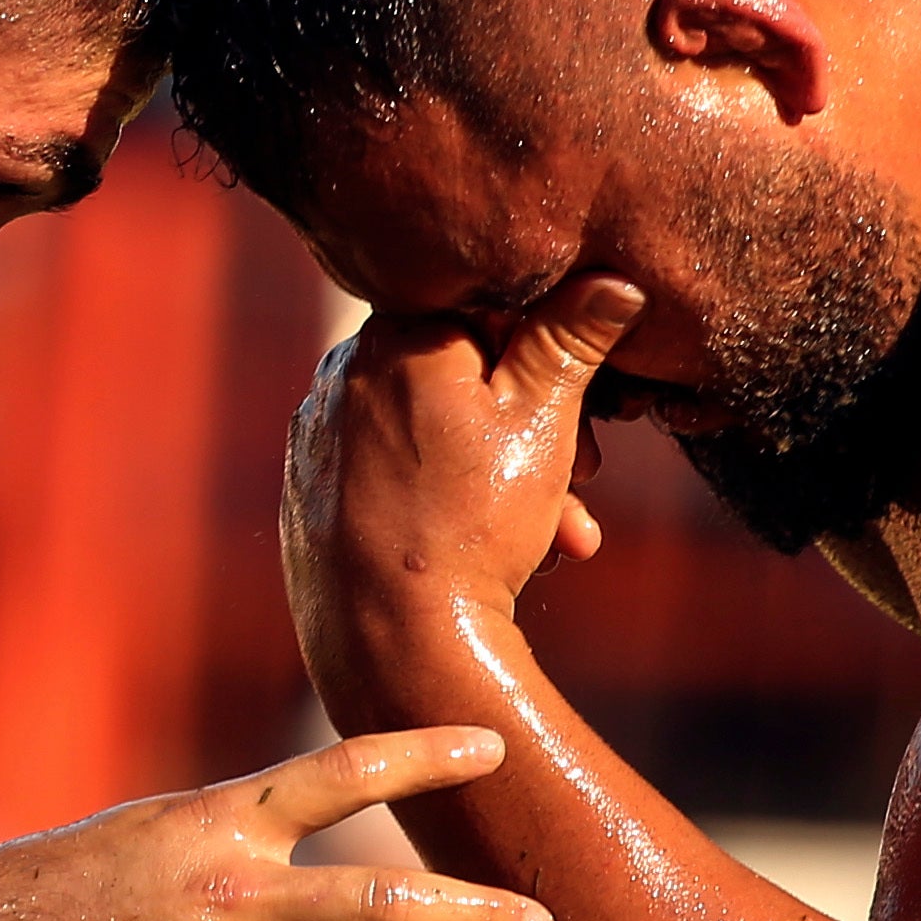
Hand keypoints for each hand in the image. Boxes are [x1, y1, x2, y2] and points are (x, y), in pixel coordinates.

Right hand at [0, 727, 555, 920]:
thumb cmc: (57, 887)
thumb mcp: (152, 832)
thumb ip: (235, 838)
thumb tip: (306, 835)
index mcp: (224, 825)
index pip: (343, 773)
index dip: (424, 758)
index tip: (494, 749)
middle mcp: (237, 894)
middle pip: (384, 900)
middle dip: (476, 915)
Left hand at [282, 278, 647, 666]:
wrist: (395, 643)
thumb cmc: (472, 525)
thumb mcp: (542, 422)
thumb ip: (572, 339)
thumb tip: (612, 277)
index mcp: (395, 336)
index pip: (486, 308)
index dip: (547, 355)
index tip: (591, 410)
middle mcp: (342, 374)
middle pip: (461, 377)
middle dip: (536, 428)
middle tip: (585, 476)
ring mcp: (317, 437)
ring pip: (433, 435)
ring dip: (505, 477)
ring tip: (557, 535)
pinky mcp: (308, 495)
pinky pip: (392, 477)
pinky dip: (445, 503)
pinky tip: (494, 554)